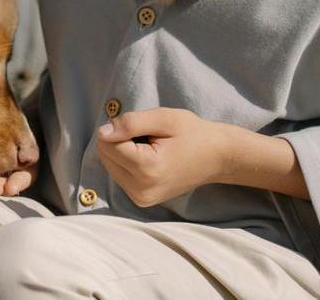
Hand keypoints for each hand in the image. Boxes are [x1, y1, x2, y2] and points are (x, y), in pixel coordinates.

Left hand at [95, 107, 231, 206]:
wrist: (218, 158)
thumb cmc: (193, 133)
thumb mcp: (164, 118)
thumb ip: (130, 123)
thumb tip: (102, 133)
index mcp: (148, 169)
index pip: (107, 142)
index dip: (122, 128)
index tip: (147, 129)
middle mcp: (141, 190)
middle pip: (105, 155)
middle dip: (121, 141)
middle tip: (150, 139)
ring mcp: (141, 198)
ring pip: (109, 164)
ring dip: (124, 152)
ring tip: (152, 150)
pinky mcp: (141, 200)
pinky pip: (118, 174)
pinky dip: (128, 162)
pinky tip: (150, 160)